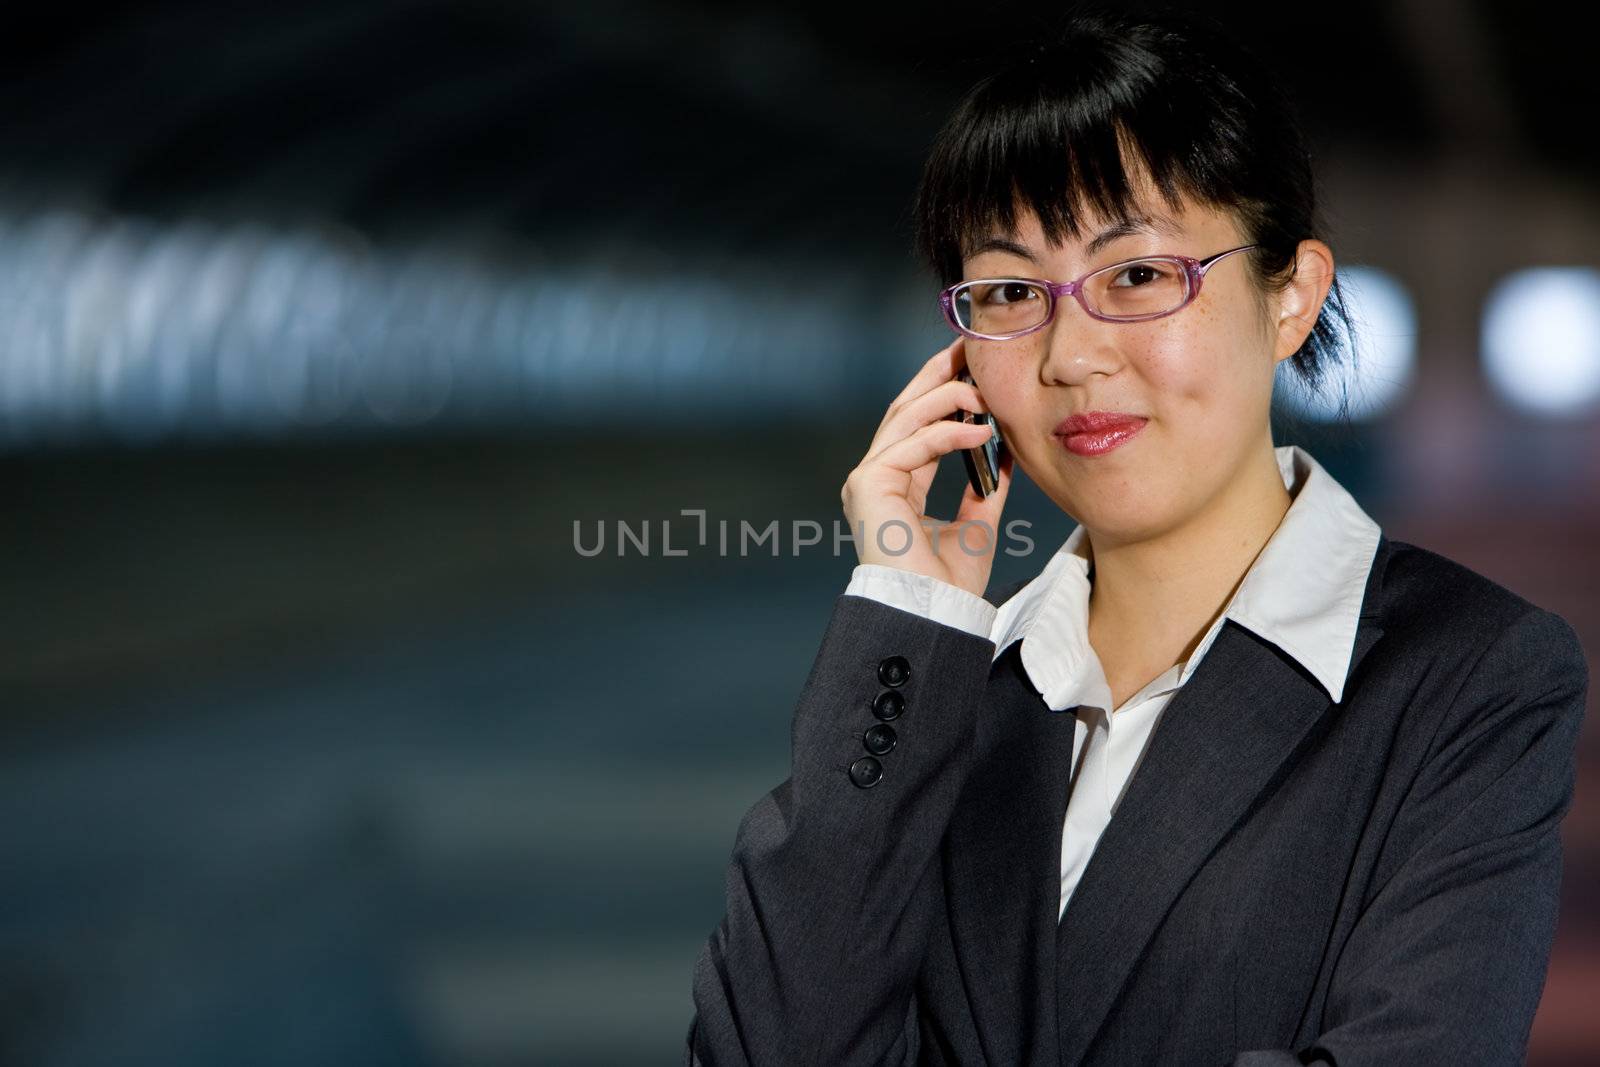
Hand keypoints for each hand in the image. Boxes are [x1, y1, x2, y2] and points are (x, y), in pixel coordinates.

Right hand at [840, 337, 1014, 598]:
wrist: (935, 616)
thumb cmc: (949, 584)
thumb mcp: (976, 525)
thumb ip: (983, 488)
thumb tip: (1004, 453)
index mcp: (894, 486)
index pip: (917, 425)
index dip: (943, 393)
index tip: (971, 369)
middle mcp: (875, 478)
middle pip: (905, 410)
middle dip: (937, 376)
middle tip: (968, 349)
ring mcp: (867, 480)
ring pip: (906, 418)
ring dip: (947, 397)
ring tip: (984, 390)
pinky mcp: (869, 485)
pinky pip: (914, 445)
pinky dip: (950, 433)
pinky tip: (983, 430)